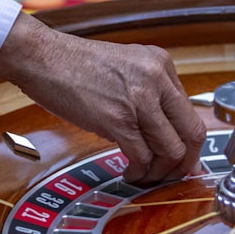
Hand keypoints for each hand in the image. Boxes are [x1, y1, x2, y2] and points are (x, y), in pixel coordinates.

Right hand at [0, 12, 205, 184]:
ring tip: (145, 176)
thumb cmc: (75, 65)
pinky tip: (130, 174)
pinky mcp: (117, 118)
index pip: (192, 113)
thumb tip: (165, 135)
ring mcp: (139, 99)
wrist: (42, 57)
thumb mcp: (127, 69)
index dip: (191, 144)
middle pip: (192, 133)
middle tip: (173, 177)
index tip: (185, 161)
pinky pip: (142, 156)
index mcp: (162, 65)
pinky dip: (139, 172)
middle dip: (185, 163)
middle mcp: (157, 79)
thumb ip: (149, 95)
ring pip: (171, 150)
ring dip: (160, 172)